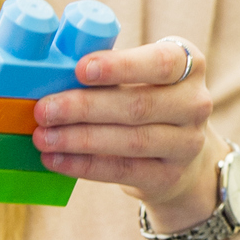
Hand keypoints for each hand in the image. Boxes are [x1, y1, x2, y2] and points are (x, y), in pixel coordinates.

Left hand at [30, 38, 221, 233]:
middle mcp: (196, 103)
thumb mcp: (140, 74)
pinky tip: (56, 159)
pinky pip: (122, 170)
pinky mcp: (169, 176)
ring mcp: (187, 143)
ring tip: (43, 137)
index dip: (121, 66)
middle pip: (139, 105)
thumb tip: (51, 71)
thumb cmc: (145, 97)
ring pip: (131, 141)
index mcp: (189, 64)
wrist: (180, 150)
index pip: (161, 63)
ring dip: (80, 139)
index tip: (81, 68)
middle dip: (85, 107)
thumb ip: (108, 70)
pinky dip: (84, 165)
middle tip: (44, 109)